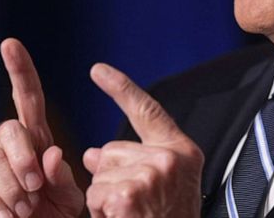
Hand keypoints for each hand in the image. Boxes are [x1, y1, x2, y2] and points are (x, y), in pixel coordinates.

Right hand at [0, 39, 84, 217]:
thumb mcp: (66, 202)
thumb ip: (64, 179)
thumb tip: (51, 153)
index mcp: (35, 140)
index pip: (28, 98)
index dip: (20, 70)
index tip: (10, 44)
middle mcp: (5, 143)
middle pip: (10, 129)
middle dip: (24, 159)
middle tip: (34, 190)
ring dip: (12, 189)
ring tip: (22, 212)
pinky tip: (5, 217)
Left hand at [83, 63, 203, 217]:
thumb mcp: (162, 188)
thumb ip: (133, 163)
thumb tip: (91, 153)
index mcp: (182, 151)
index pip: (147, 110)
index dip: (120, 87)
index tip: (97, 69)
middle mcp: (169, 158)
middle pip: (112, 150)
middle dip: (111, 176)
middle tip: (136, 205)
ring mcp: (151, 175)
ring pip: (100, 175)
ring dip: (105, 199)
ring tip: (130, 215)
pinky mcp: (130, 194)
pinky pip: (96, 195)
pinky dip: (101, 212)